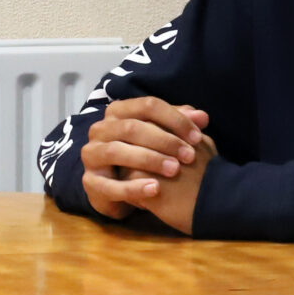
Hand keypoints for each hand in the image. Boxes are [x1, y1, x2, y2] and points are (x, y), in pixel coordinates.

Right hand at [79, 98, 211, 220]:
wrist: (117, 188)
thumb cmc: (141, 155)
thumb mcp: (161, 137)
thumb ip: (179, 124)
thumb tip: (203, 117)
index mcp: (118, 112)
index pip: (147, 105)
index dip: (175, 119)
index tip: (197, 137)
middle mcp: (100, 129)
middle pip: (131, 127)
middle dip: (164, 140)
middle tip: (189, 156)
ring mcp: (92, 154)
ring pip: (117, 151)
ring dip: (148, 159)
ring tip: (174, 170)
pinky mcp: (90, 182)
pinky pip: (110, 185)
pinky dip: (133, 187)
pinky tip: (155, 189)